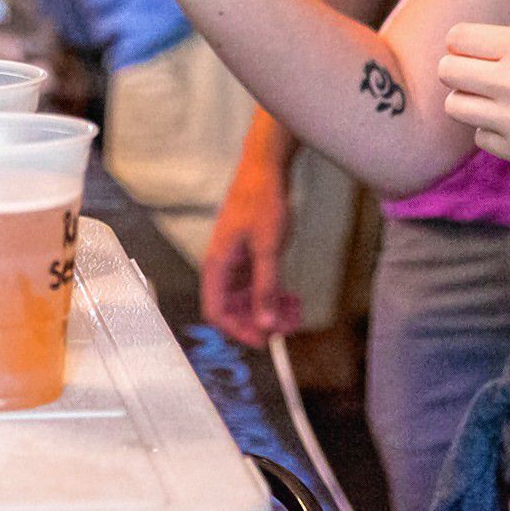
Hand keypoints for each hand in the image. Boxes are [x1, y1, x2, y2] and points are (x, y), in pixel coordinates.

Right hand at [201, 158, 299, 346]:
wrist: (266, 171)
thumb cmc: (260, 202)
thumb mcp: (267, 248)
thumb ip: (266, 287)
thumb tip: (265, 322)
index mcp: (217, 265)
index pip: (216, 311)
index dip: (237, 330)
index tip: (264, 339)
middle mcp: (222, 267)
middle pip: (232, 309)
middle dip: (257, 321)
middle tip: (285, 327)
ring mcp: (236, 262)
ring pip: (247, 299)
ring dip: (267, 309)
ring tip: (293, 313)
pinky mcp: (248, 257)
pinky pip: (257, 286)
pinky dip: (272, 295)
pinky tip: (291, 299)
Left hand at [437, 23, 509, 180]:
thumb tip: (462, 49)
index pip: (457, 38)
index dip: (464, 44)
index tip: (479, 51)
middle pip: (447, 71)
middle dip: (460, 71)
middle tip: (483, 76)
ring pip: (456, 106)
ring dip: (471, 102)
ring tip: (500, 101)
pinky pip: (481, 137)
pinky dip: (493, 131)